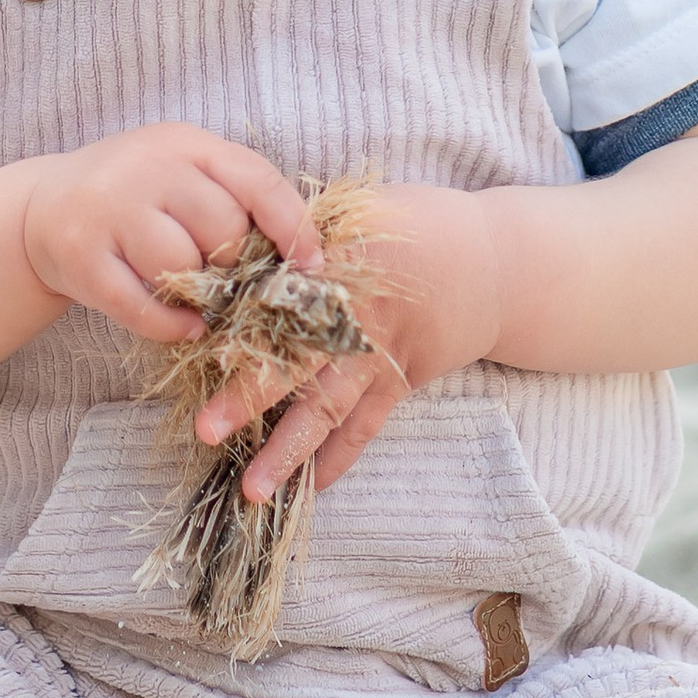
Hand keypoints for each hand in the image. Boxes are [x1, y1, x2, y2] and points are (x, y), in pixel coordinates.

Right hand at [21, 126, 324, 344]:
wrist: (44, 209)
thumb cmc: (136, 197)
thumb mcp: (182, 173)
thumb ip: (232, 198)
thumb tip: (302, 259)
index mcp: (185, 144)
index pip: (256, 180)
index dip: (293, 227)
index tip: (313, 266)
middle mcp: (146, 167)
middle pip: (222, 228)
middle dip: (233, 263)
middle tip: (224, 276)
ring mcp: (109, 210)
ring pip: (181, 266)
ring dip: (197, 293)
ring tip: (192, 292)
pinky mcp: (82, 256)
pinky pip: (142, 306)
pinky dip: (171, 324)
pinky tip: (183, 324)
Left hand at [204, 183, 502, 501]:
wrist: (497, 262)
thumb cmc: (419, 224)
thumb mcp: (363, 208)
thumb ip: (305, 227)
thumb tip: (241, 236)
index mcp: (338, 263)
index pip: (278, 295)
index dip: (240, 319)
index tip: (200, 343)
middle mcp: (356, 314)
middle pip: (296, 361)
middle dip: (250, 397)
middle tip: (207, 429)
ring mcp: (381, 355)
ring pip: (328, 409)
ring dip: (289, 450)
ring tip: (253, 488)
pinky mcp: (403, 381)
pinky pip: (365, 427)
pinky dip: (340, 458)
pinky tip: (311, 486)